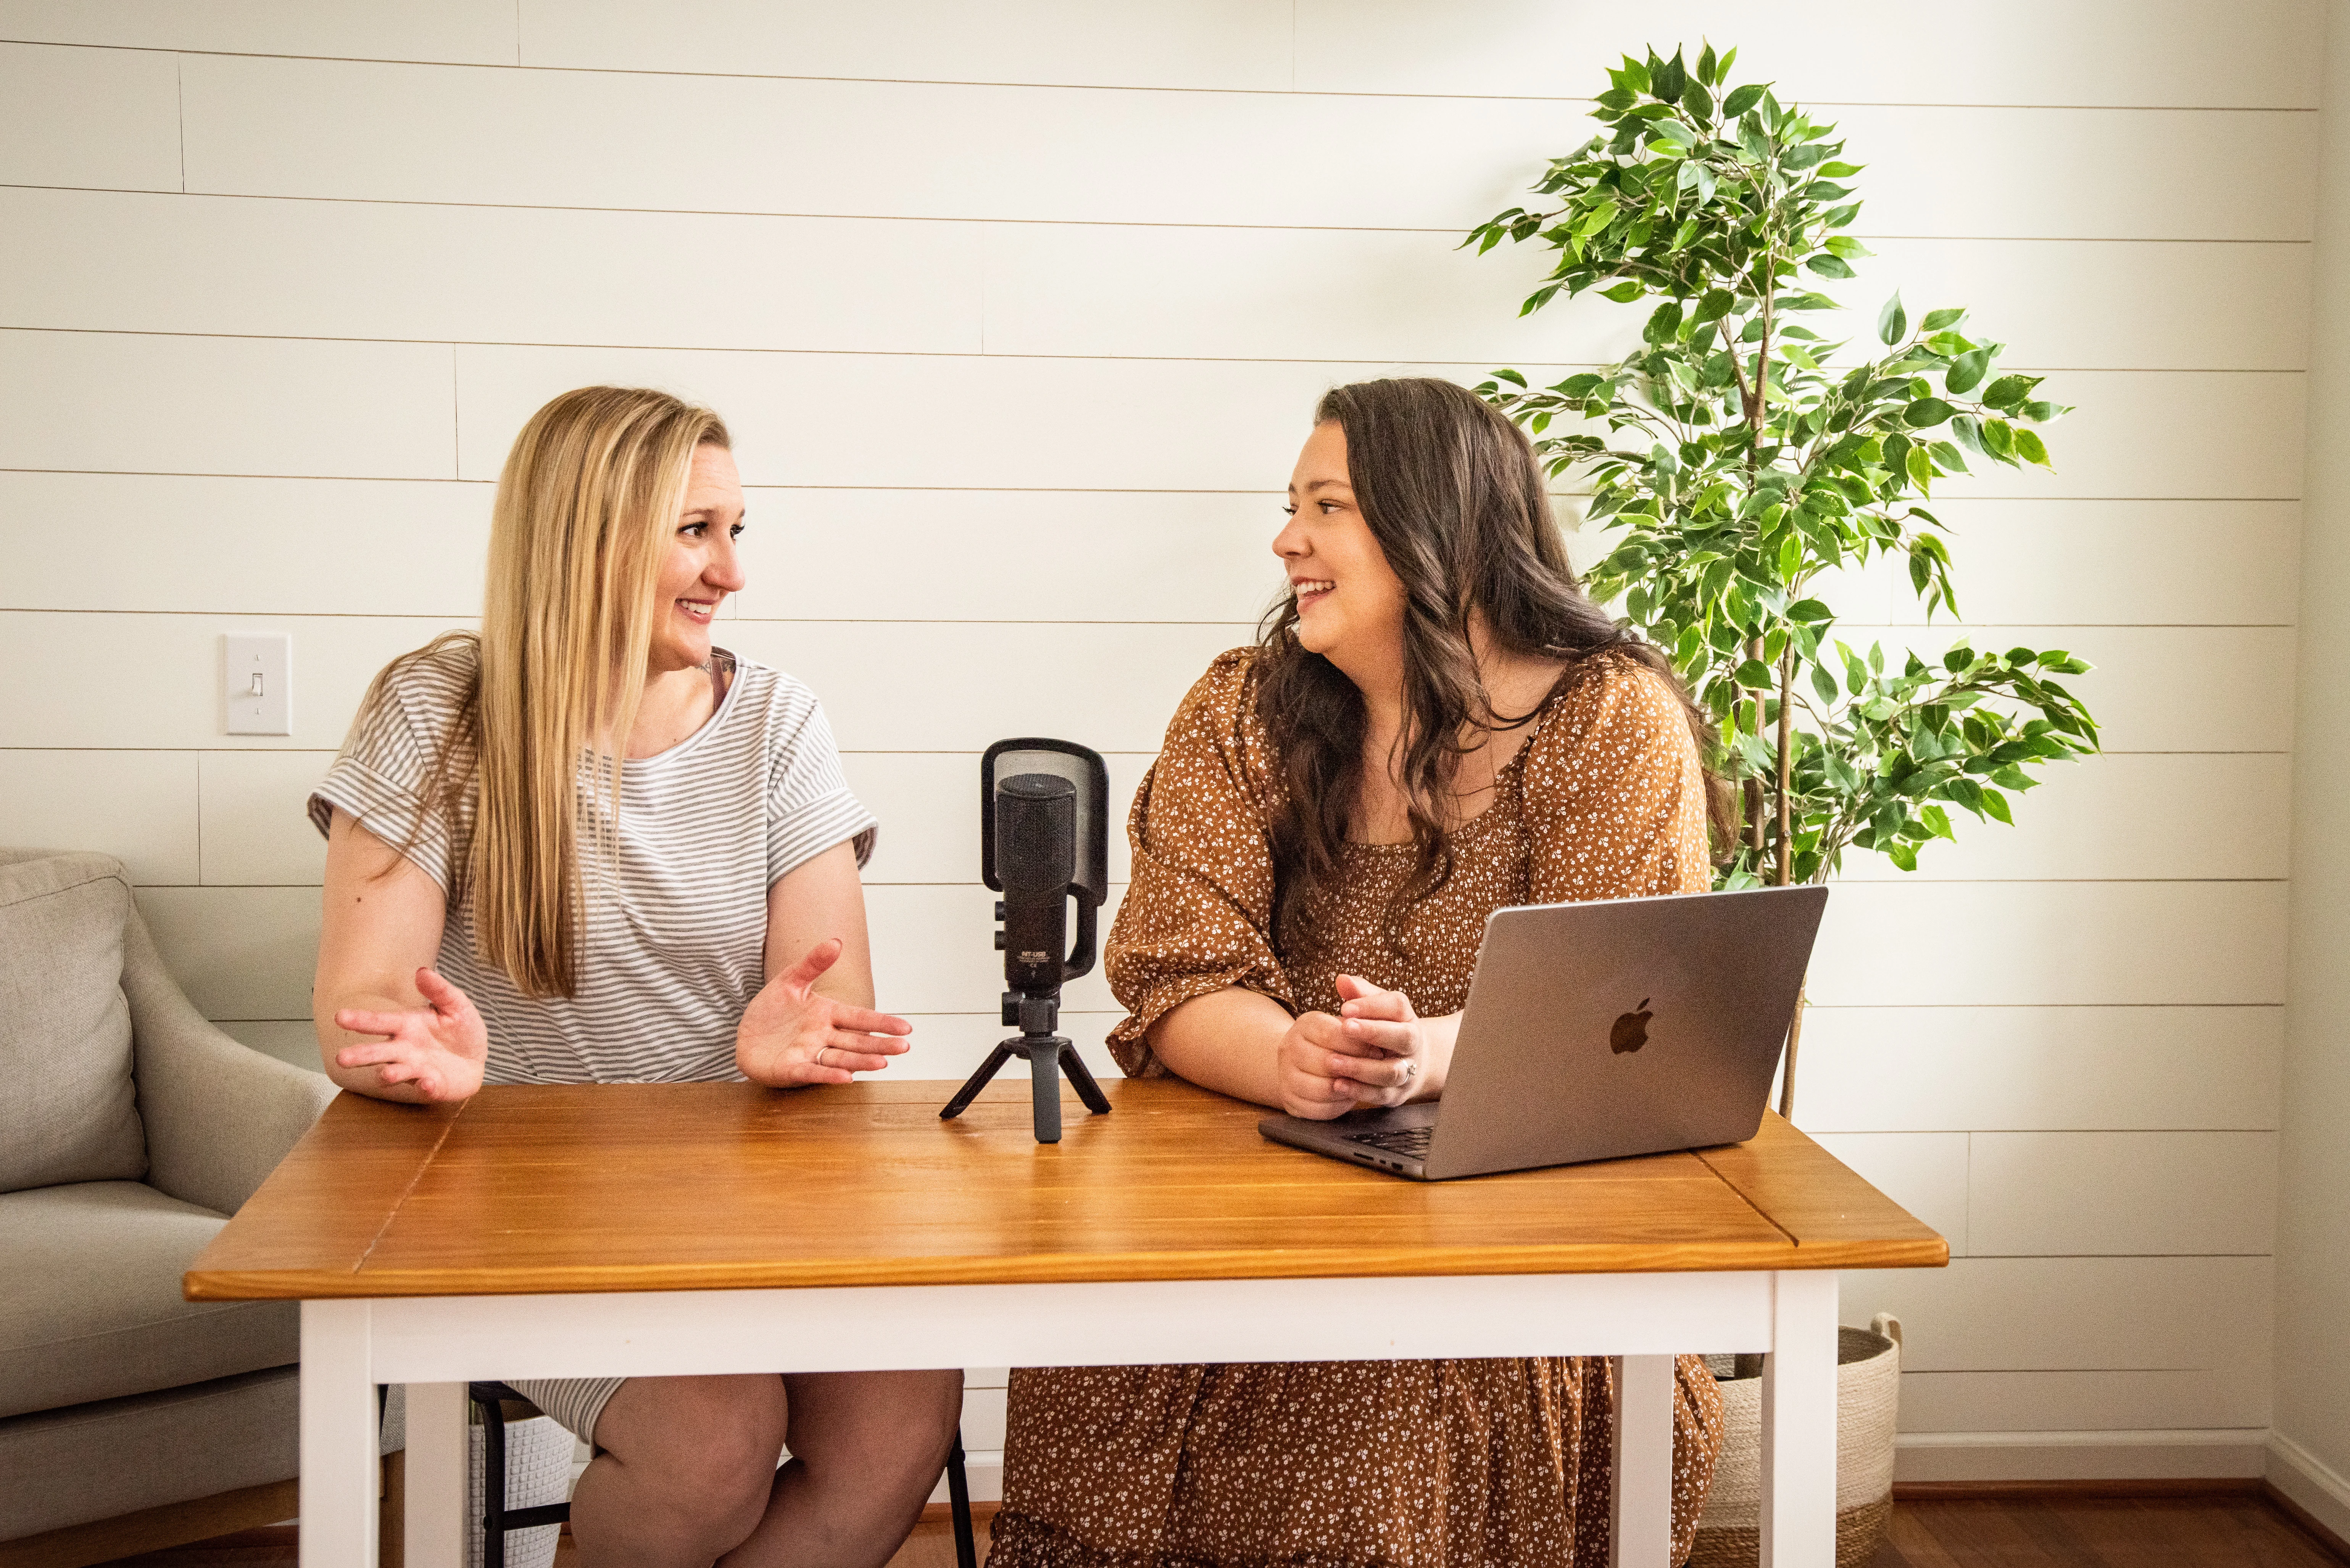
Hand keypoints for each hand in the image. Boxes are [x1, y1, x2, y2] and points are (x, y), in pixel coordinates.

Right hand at [333, 967, 488, 1101]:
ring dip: (390, 1074)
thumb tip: (421, 972)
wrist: (477, 1058)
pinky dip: (425, 1087)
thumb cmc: (460, 1030)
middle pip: (377, 1052)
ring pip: (395, 1073)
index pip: (379, 1021)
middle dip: (360, 1055)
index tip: (340, 1016)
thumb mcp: (455, 1004)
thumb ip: (439, 990)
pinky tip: (428, 1083)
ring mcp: (416, 1069)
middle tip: (341, 1058)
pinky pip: (425, 1088)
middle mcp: (404, 1049)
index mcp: (406, 1025)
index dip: (360, 1019)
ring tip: (386, 1074)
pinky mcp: (432, 1086)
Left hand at [736, 937, 913, 1086]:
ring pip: (840, 1058)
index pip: (860, 1018)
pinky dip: (828, 1075)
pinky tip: (845, 1078)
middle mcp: (823, 1036)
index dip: (882, 1022)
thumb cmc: (772, 1011)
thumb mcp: (791, 980)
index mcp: (827, 1014)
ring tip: (882, 1063)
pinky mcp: (791, 1069)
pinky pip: (812, 1072)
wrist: (744, 1034)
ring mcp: (809, 1054)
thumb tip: (836, 941)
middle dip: (880, 1044)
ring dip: (861, 1062)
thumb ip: (814, 963)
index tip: (906, 1027)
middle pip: (856, 1041)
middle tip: (904, 1047)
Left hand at [1275, 974, 1426, 1119]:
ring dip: (1361, 1067)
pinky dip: (1359, 1091)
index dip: (1372, 1005)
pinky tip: (1337, 1084)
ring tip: (1332, 1061)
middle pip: (1402, 1037)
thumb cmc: (1383, 1027)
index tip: (1345, 1006)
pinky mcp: (1396, 1094)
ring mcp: (1407, 1071)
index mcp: (1407, 1018)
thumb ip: (1359, 993)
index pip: (1397, 1006)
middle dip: (1374, 1032)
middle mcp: (1412, 1044)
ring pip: (1391, 1071)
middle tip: (1344, 1027)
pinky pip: (1380, 1095)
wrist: (1409, 1062)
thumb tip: (1342, 979)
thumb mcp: (1376, 1007)